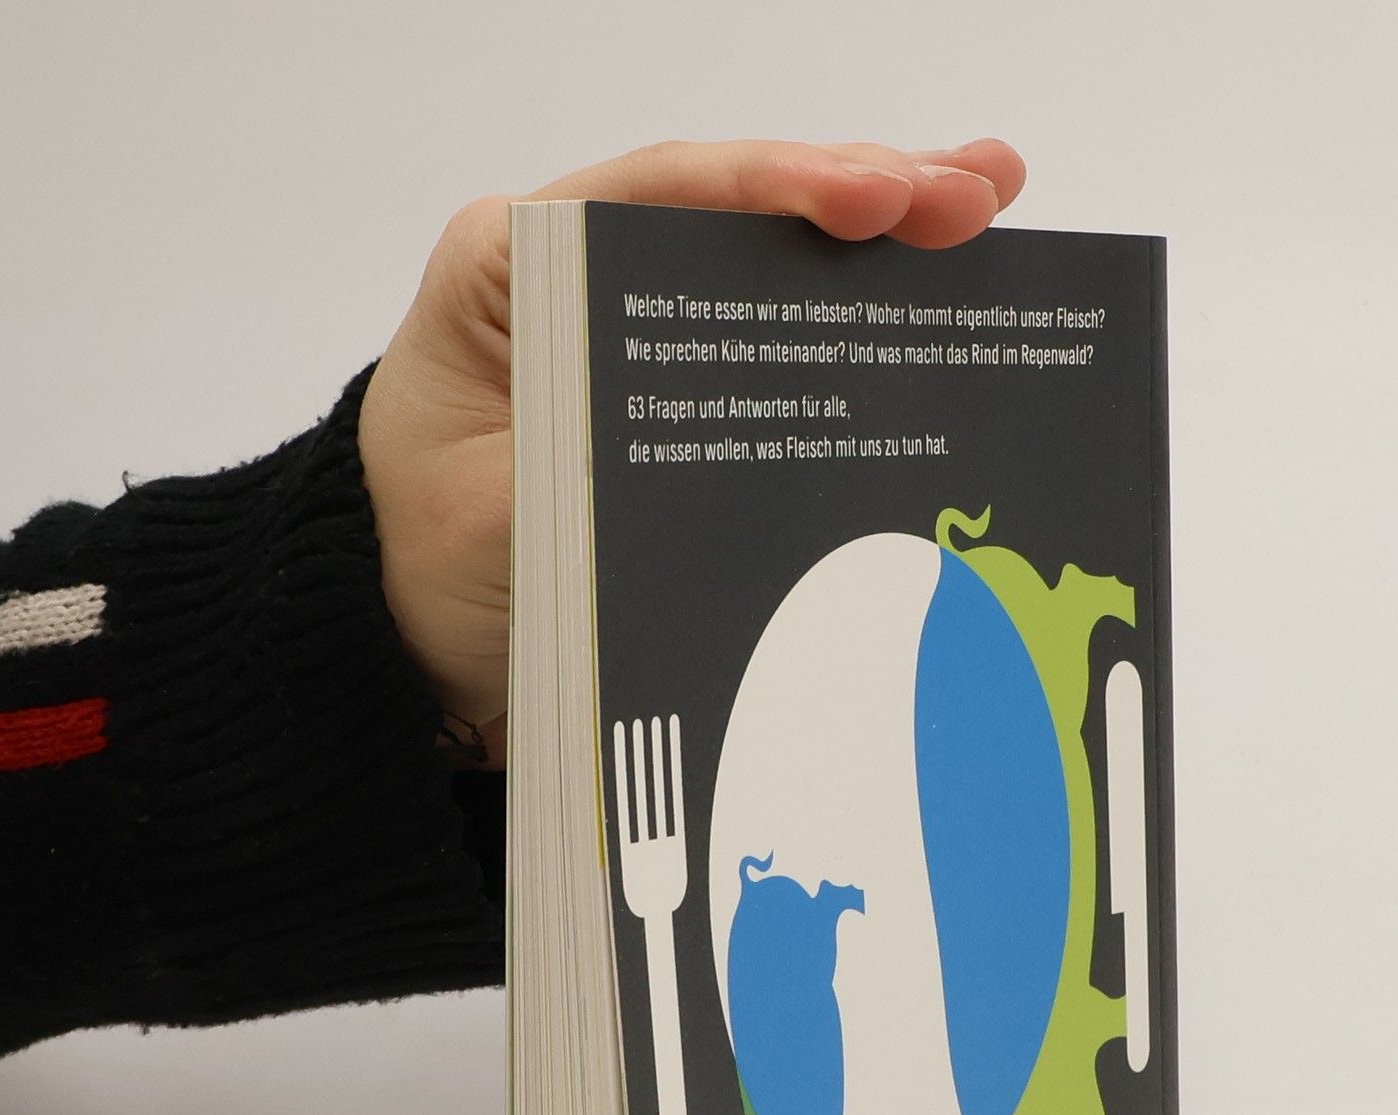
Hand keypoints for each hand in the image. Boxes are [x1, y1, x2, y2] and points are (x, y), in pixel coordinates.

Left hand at [357, 138, 1026, 763]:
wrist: (408, 644)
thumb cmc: (422, 569)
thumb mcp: (495, 522)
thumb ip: (591, 469)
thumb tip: (719, 455)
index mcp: (513, 269)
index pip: (659, 195)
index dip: (777, 186)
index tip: (874, 197)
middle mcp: (583, 279)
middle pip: (736, 214)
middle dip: (866, 194)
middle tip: (978, 193)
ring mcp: (639, 335)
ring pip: (769, 266)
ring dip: (884, 243)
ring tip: (990, 205)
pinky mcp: (678, 398)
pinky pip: (776, 344)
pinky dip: (857, 325)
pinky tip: (939, 300)